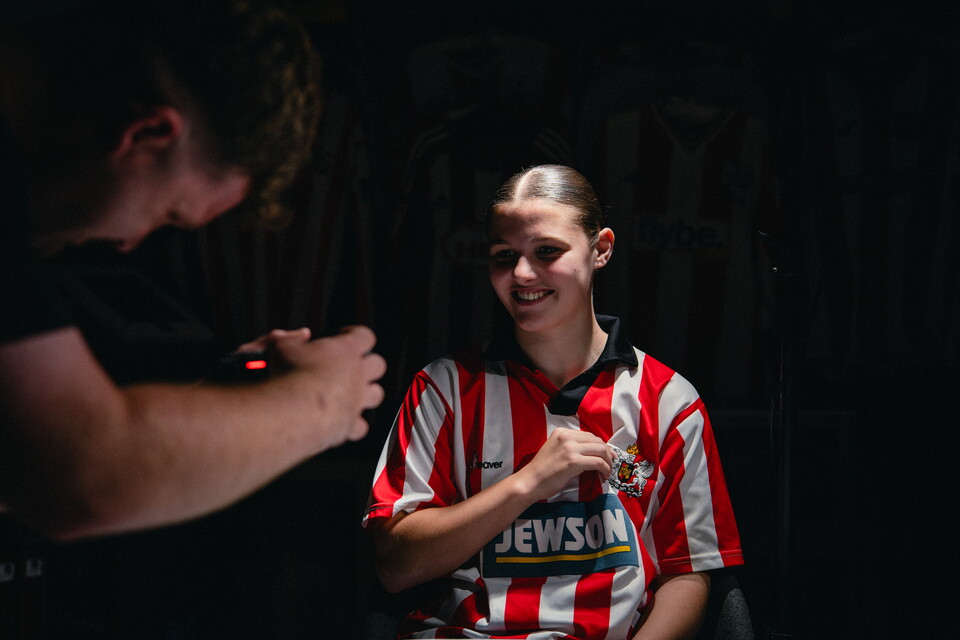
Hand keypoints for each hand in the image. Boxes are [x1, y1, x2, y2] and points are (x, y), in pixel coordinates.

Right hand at [241, 325, 385, 445]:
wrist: (291, 411)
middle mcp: (358, 374)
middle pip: (378, 365)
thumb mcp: (282, 345)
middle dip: (368, 364)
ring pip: (377, 395)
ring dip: (367, 394)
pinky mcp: (351, 424)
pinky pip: (361, 426)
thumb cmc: (288, 374)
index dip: (356, 335)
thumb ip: (290, 337)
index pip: (364, 336)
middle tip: (352, 366)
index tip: (344, 336)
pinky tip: (342, 423)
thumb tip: (300, 336)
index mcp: (346, 349)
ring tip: (351, 394)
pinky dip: (354, 425)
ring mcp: (357, 400)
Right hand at [516, 429, 614, 501]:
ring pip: (600, 449)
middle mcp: (566, 436)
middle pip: (597, 440)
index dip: (601, 445)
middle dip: (607, 452)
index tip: (607, 455)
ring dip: (608, 461)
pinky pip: (598, 462)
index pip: (589, 435)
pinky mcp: (573, 461)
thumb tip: (593, 453)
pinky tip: (603, 475)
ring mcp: (569, 448)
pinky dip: (605, 469)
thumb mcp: (556, 450)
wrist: (530, 482)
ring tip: (607, 471)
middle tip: (610, 463)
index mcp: (561, 432)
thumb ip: (571, 447)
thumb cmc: (542, 471)